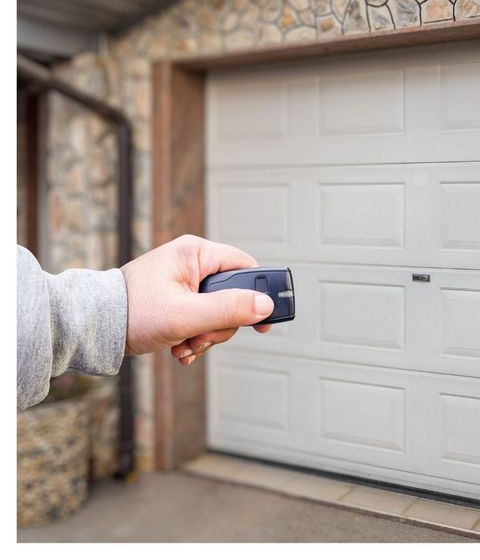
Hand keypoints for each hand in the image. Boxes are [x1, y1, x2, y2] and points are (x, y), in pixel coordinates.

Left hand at [120, 234, 273, 364]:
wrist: (95, 327)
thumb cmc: (132, 312)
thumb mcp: (186, 314)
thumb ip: (228, 309)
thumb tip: (265, 305)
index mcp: (196, 253)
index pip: (245, 267)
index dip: (258, 294)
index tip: (263, 320)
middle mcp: (192, 263)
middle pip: (233, 295)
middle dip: (221, 324)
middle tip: (202, 337)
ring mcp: (185, 281)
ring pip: (218, 311)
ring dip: (207, 335)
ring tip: (186, 345)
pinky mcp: (178, 298)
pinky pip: (202, 318)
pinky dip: (196, 336)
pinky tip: (181, 347)